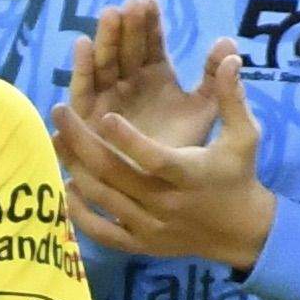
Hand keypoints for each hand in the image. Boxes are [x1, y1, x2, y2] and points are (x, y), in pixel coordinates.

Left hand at [55, 0, 273, 270]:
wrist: (240, 232)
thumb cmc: (238, 174)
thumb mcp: (244, 135)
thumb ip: (231, 96)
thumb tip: (230, 53)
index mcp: (189, 175)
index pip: (154, 159)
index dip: (128, 140)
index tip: (105, 116)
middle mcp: (165, 204)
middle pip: (115, 175)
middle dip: (82, 142)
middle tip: (59, 111)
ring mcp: (149, 228)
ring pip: (102, 200)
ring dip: (75, 168)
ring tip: (55, 138)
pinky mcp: (139, 246)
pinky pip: (101, 232)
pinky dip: (80, 212)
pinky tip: (67, 186)